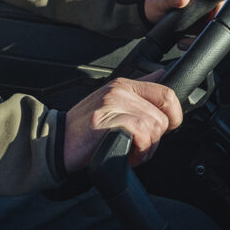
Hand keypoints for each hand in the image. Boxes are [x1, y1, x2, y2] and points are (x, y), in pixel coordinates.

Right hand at [62, 71, 181, 172]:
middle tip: (137, 145)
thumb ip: (139, 92)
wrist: (57, 141)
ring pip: (153, 127)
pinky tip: (125, 153)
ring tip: (129, 150)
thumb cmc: (86, 129)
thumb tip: (163, 76)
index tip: (163, 130)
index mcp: (123, 85)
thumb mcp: (114, 104)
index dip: (173, 117)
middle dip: (155, 139)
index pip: (167, 94)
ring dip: (146, 148)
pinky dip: (138, 150)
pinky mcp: (105, 120)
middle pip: (163, 117)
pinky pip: (140, 133)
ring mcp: (111, 104)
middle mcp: (118, 90)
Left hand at [144, 0, 219, 48]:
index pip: (218, 5)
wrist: (150, 12)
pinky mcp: (199, 26)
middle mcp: (206, 4)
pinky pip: (202, 36)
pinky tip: (182, 42)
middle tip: (185, 40)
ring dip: (197, 40)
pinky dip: (193, 42)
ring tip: (181, 41)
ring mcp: (204, 16)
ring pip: (210, 32)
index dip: (214, 18)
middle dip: (202, 34)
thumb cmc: (157, 1)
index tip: (200, 28)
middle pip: (216, 21)